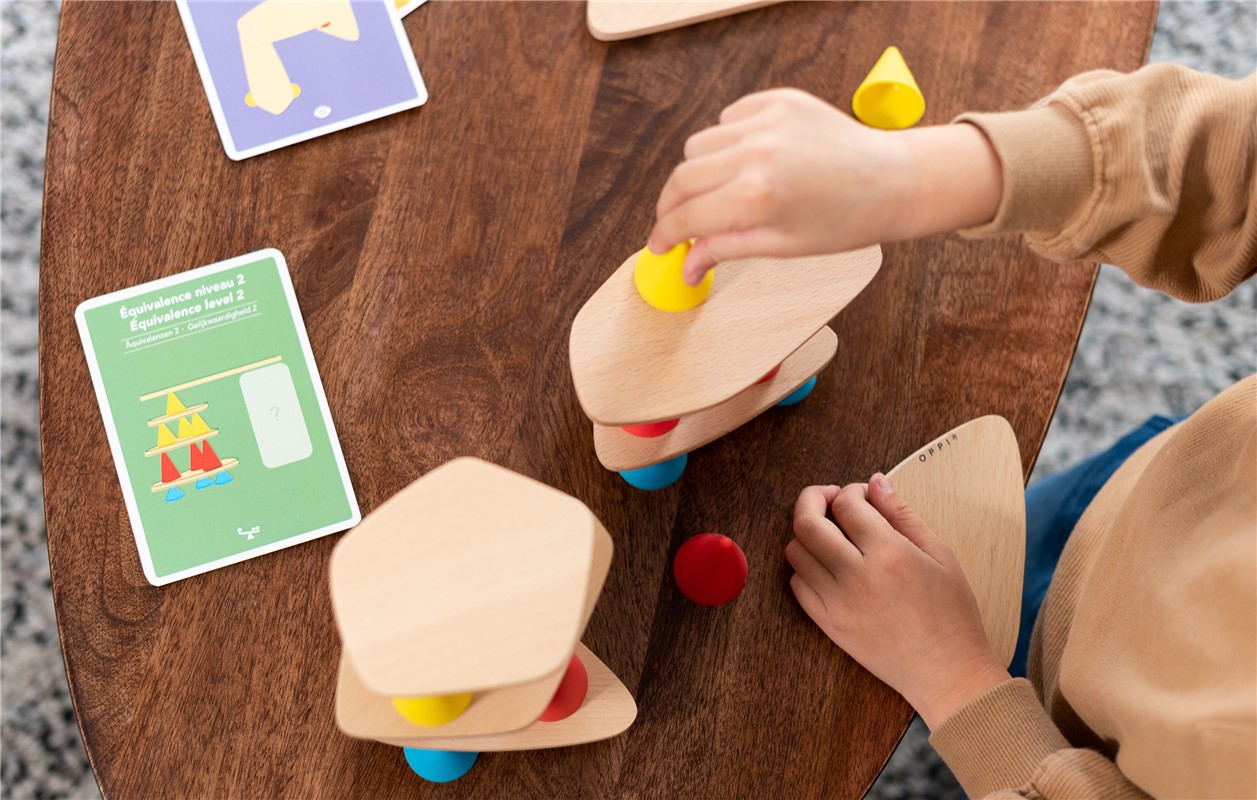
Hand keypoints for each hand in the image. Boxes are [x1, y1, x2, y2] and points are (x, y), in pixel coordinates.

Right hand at [648, 88, 1002, 284]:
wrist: (893, 181)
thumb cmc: (845, 221)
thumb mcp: (781, 246)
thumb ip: (725, 250)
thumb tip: (686, 266)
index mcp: (756, 197)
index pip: (687, 217)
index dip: (665, 235)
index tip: (659, 245)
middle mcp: (756, 153)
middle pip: (682, 177)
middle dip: (672, 205)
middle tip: (677, 223)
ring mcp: (767, 122)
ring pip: (699, 145)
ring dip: (700, 171)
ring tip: (723, 191)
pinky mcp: (780, 100)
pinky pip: (729, 118)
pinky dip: (728, 140)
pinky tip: (749, 160)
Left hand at [785, 475, 1009, 728]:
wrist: (948, 673)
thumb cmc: (952, 616)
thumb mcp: (940, 555)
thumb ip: (903, 514)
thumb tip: (876, 482)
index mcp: (889, 553)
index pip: (847, 504)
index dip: (850, 491)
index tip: (859, 495)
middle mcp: (856, 575)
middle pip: (807, 523)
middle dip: (812, 499)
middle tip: (828, 499)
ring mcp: (837, 602)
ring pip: (796, 552)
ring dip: (807, 534)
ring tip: (830, 534)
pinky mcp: (828, 624)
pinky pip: (798, 585)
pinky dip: (805, 567)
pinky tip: (828, 566)